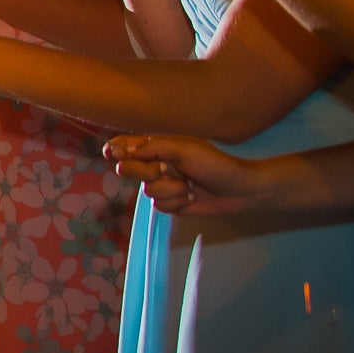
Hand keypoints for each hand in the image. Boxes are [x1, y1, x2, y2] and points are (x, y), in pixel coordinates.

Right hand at [104, 133, 287, 217]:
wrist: (240, 190)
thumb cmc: (215, 164)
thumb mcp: (183, 149)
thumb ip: (151, 148)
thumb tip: (122, 152)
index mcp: (158, 148)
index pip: (125, 147)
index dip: (115, 150)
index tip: (112, 154)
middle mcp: (157, 165)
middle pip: (129, 170)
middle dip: (146, 172)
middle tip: (165, 170)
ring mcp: (163, 185)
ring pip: (147, 191)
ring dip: (169, 190)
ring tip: (189, 186)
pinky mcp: (171, 203)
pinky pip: (159, 205)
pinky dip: (176, 202)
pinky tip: (191, 197)